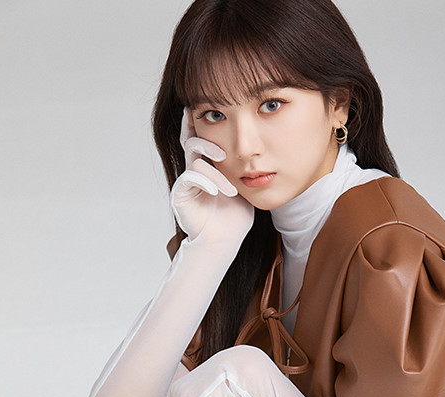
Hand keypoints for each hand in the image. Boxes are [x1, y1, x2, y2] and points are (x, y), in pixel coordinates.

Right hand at [170, 108, 253, 250]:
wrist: (222, 241)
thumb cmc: (235, 216)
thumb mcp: (246, 186)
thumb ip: (248, 166)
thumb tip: (264, 146)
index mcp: (209, 164)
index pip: (203, 136)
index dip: (205, 121)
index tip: (212, 107)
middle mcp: (195, 168)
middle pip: (191, 138)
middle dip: (205, 134)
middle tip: (222, 148)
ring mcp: (186, 180)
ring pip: (195, 158)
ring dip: (216, 172)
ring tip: (230, 188)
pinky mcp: (180, 193)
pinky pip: (190, 177)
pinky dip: (206, 182)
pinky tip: (218, 193)